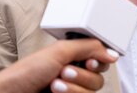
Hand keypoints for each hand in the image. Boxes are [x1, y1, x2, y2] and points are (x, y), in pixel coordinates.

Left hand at [0, 39, 118, 92]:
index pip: (100, 57)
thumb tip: (111, 52)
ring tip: (55, 85)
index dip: (100, 60)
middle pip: (99, 76)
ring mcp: (71, 89)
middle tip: (64, 71)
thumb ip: (89, 48)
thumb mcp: (59, 52)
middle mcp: (75, 72)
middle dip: (82, 75)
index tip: (91, 62)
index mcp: (74, 55)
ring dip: (74, 87)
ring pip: (92, 91)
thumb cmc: (25, 73)